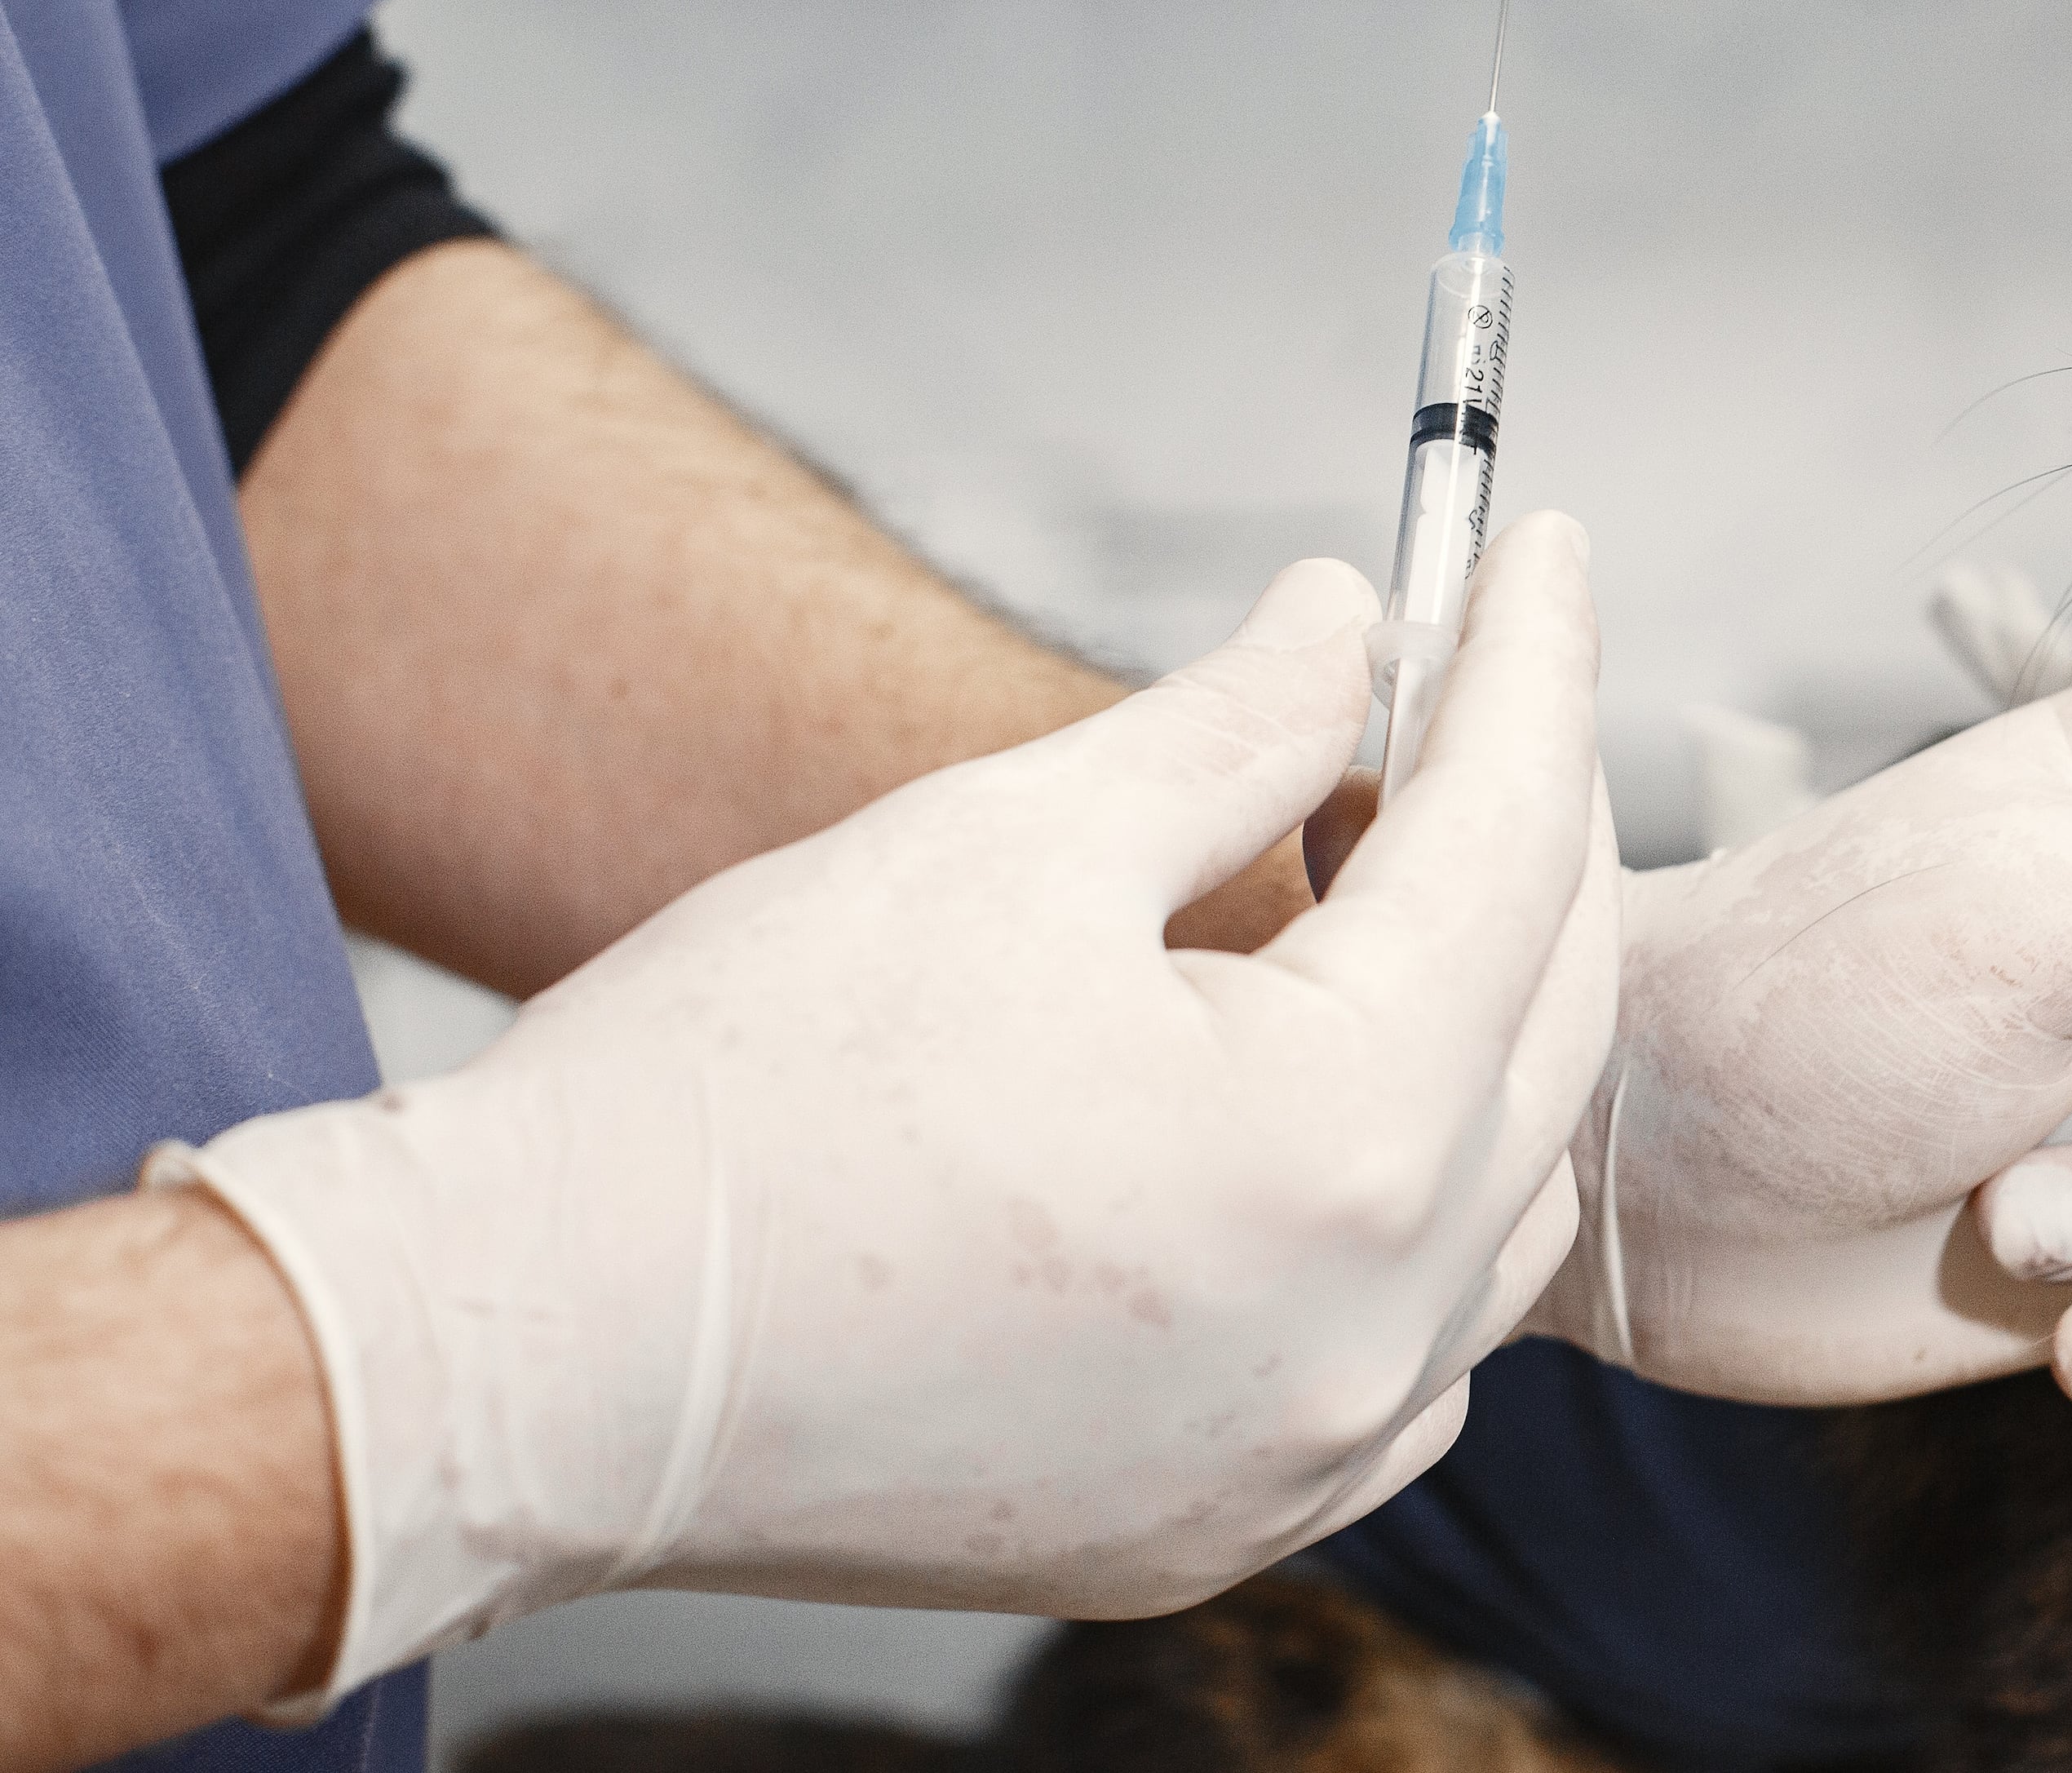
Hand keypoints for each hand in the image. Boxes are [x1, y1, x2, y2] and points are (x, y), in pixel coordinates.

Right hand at [158, 526, 1614, 1705]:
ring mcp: (1303, 1454)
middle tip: (1489, 686)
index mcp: (1339, 1141)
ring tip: (1401, 877)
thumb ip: (1236, 725)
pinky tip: (1339, 1112)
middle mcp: (1366, 1327)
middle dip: (1528, 832)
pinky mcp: (1223, 1524)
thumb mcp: (1010, 839)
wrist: (522, 1359)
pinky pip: (1411, 1355)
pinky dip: (1414, 1218)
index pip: (1510, 848)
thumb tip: (1346, 620)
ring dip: (1483, 1027)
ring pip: (1500, 1201)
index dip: (1530, 667)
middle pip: (1545, 1022)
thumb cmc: (731, 1098)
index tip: (1542, 553)